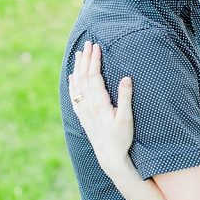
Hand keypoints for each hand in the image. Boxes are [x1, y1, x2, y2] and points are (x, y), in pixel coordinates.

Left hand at [69, 42, 134, 164]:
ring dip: (78, 67)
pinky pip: (73, 95)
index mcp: (99, 103)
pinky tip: (72, 76)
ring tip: (79, 54)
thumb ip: (125, 97)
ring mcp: (83, 110)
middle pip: (84, 76)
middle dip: (85, 58)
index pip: (94, 76)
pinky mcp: (82, 115)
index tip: (97, 46)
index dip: (95, 60)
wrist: (109, 156)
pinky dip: (72, 83)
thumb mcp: (127, 117)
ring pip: (77, 84)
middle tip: (87, 43)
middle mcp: (88, 104)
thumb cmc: (121, 137)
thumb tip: (126, 78)